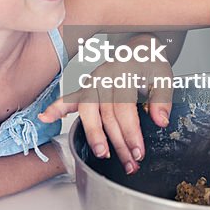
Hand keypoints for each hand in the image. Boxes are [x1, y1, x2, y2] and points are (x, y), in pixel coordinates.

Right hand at [38, 56, 172, 175]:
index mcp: (124, 71)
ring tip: (102, 153)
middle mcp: (105, 75)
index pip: (124, 106)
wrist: (139, 48)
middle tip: (127, 162)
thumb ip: (163, 99)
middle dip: (117, 141)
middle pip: (106, 113)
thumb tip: (161, 121)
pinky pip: (68, 97)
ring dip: (93, 134)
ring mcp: (92, 81)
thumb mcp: (164, 76)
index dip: (131, 132)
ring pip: (87, 110)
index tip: (139, 152)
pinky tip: (45, 118)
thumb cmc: (150, 64)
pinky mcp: (85, 87)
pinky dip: (57, 107)